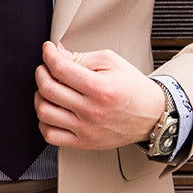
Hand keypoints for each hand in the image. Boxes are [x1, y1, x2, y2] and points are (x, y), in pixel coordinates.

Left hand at [34, 42, 165, 149]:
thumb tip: (56, 52)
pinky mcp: (84, 142)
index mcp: (100, 88)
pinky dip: (44, 121)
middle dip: (41, 72)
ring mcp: (86, 129)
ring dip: (40, 96)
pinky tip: (53, 110)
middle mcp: (92, 111)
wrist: (152, 115)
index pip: (60, 68)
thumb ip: (81, 57)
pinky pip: (50, 135)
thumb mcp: (112, 62)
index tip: (48, 49)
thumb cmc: (132, 87)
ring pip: (44, 112)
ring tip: (49, 89)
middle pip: (48, 89)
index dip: (48, 54)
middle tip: (47, 68)